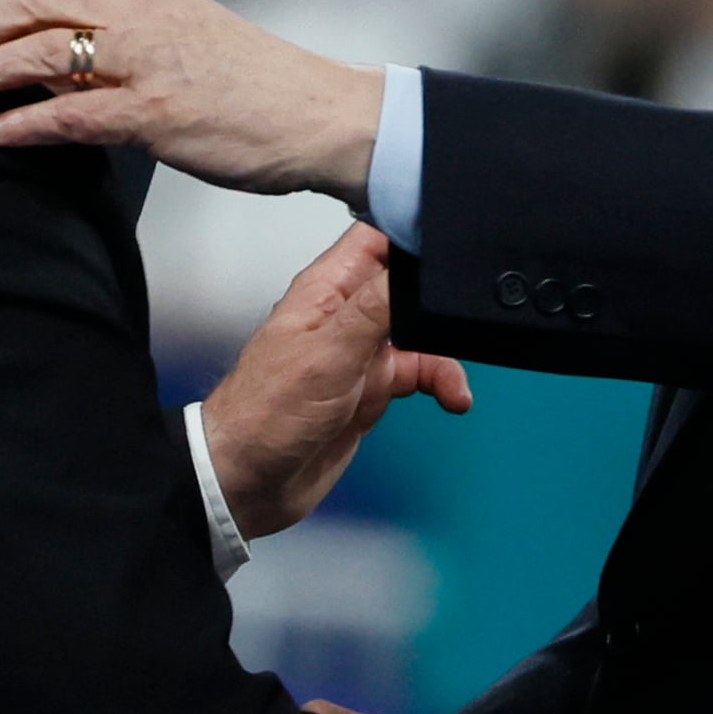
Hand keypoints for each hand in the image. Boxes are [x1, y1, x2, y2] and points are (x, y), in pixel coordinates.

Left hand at [0, 0, 384, 203]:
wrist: (319, 114)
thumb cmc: (251, 82)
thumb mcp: (183, 33)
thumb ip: (122, 33)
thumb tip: (50, 52)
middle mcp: (142, 14)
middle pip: (33, 0)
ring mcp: (147, 63)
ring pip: (41, 51)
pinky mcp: (155, 114)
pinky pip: (70, 113)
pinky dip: (23, 121)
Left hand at [203, 226, 470, 538]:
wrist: (249, 483)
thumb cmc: (263, 416)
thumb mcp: (327, 355)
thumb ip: (374, 308)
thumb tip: (413, 262)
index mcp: (326, 291)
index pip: (375, 237)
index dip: (411, 230)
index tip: (450, 241)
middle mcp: (344, 316)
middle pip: (406, 283)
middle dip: (438, 295)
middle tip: (462, 313)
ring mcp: (360, 352)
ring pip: (419, 332)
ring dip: (445, 349)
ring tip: (453, 378)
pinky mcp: (372, 388)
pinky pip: (419, 372)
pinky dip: (441, 381)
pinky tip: (451, 396)